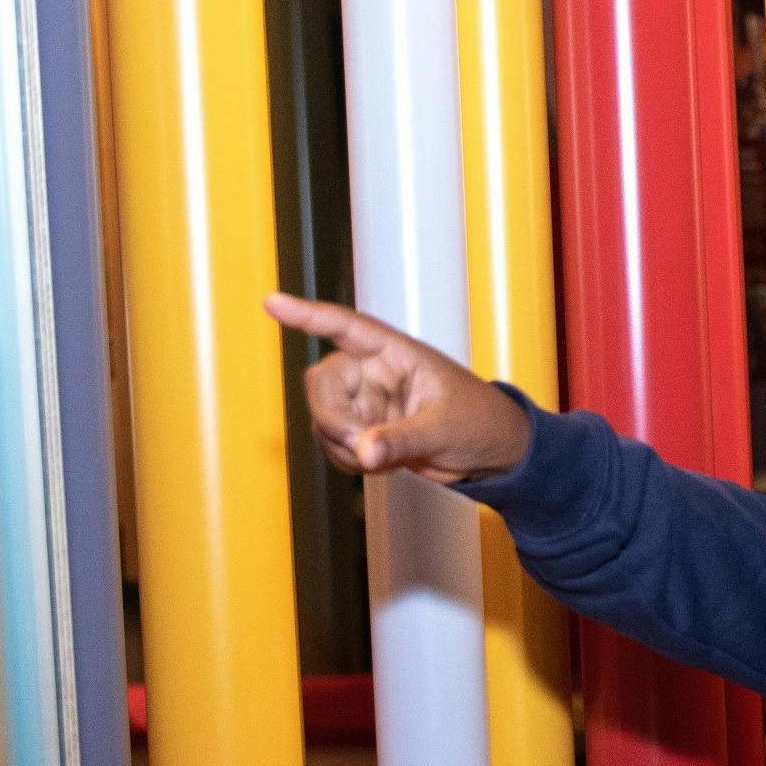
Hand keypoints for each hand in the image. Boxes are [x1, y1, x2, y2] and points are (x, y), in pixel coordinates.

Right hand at [266, 293, 530, 483]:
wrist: (492, 454)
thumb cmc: (481, 422)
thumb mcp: (445, 428)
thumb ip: (401, 439)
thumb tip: (363, 450)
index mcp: (397, 353)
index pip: (346, 327)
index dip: (308, 315)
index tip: (273, 302)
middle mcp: (374, 373)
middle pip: (322, 383)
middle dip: (332, 419)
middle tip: (360, 446)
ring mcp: (366, 402)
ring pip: (324, 419)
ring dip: (343, 446)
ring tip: (385, 457)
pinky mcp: (364, 430)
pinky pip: (334, 444)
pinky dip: (349, 460)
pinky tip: (382, 463)